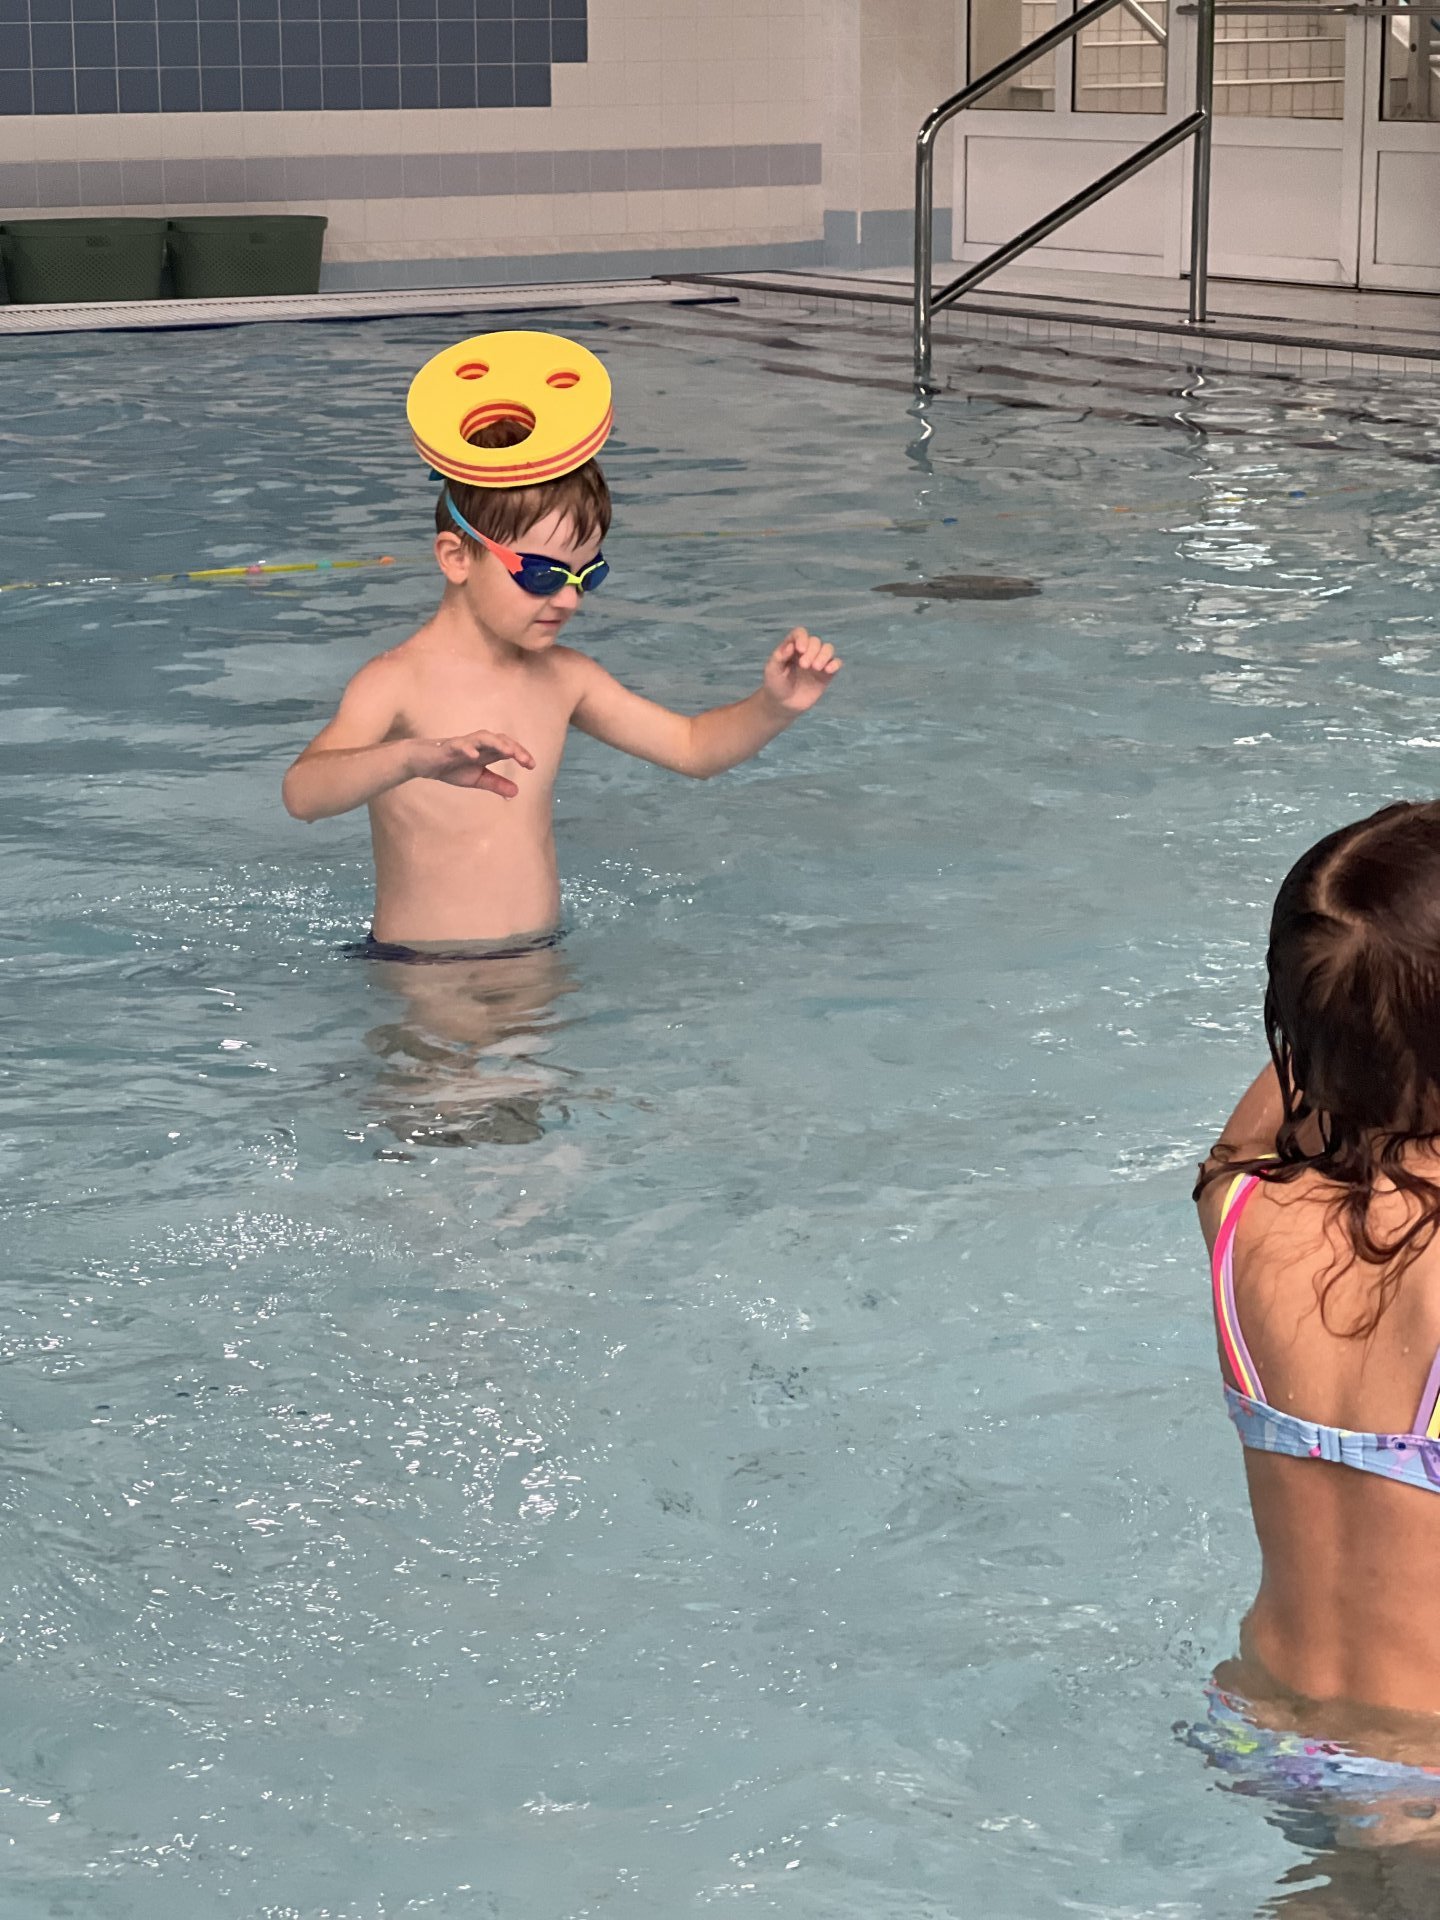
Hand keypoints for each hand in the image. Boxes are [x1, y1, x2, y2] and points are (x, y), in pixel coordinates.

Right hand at [413, 729, 534, 798]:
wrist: (424, 763)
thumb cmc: (451, 767)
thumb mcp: (477, 779)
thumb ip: (496, 784)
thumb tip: (516, 792)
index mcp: (486, 752)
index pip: (507, 749)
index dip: (521, 755)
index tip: (532, 766)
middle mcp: (478, 745)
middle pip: (500, 740)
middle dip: (514, 748)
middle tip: (526, 761)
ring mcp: (464, 744)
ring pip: (483, 737)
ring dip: (497, 743)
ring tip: (508, 752)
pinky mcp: (448, 747)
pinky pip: (459, 745)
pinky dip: (468, 748)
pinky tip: (475, 756)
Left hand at [762, 628, 841, 714]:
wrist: (783, 704)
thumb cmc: (775, 685)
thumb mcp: (771, 671)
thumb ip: (778, 657)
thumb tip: (790, 646)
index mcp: (792, 647)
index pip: (800, 633)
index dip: (802, 638)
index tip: (800, 650)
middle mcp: (807, 652)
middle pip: (815, 641)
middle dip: (812, 651)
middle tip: (804, 666)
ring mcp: (817, 662)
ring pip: (828, 649)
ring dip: (824, 655)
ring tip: (816, 668)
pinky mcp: (826, 674)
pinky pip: (836, 663)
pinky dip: (835, 664)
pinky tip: (828, 670)